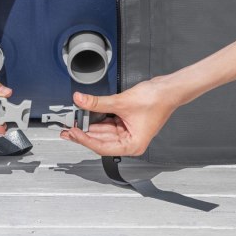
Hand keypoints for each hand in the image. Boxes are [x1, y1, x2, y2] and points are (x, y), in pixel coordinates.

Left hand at [60, 78, 178, 155]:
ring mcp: (126, 132)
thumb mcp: (121, 102)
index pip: (102, 147)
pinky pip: (106, 123)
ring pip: (101, 131)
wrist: (168, 88)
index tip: (73, 132)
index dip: (85, 140)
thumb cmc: (157, 100)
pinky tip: (84, 115)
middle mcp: (129, 141)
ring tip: (72, 121)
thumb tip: (80, 100)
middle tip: (67, 128)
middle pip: (100, 140)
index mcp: (132, 144)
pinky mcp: (124, 123)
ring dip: (87, 126)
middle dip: (83, 133)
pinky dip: (95, 118)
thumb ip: (97, 103)